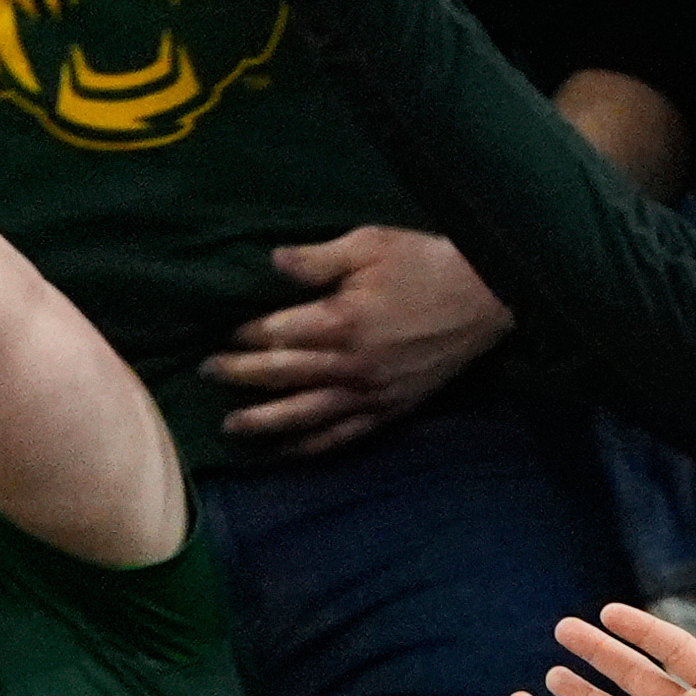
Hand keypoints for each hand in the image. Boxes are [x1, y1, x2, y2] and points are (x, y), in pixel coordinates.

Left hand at [205, 225, 507, 453]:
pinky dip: (314, 446)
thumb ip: (318, 259)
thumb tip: (272, 263)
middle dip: (241, 375)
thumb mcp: (371, 244)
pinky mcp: (393, 409)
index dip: (248, 334)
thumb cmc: (427, 262)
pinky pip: (346, 435)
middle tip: (207, 374)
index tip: (225, 332)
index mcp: (344, 320)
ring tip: (232, 428)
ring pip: (308, 415)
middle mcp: (353, 364)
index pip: (280, 333)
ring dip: (266, 422)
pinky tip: (289, 451)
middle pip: (284, 376)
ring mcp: (373, 393)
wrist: (488, 297)